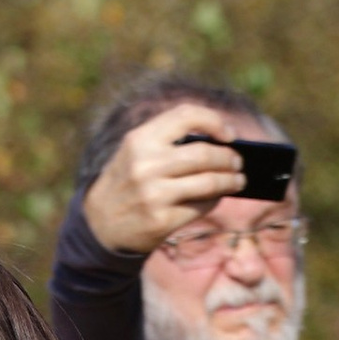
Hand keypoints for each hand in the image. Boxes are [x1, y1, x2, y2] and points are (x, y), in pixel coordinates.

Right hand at [82, 104, 247, 258]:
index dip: (213, 121)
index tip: (229, 133)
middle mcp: (147, 164)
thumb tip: (217, 141)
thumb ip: (168, 140)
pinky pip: (200, 207)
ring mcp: (154, 195)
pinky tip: (217, 196)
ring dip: (229, 181)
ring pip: (207, 183)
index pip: (186, 116)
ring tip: (238, 180)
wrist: (100, 223)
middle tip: (238, 161)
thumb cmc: (127, 180)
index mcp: (140, 139)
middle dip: (227, 158)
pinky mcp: (161, 221)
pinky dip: (214, 200)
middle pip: (204, 154)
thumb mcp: (136, 150)